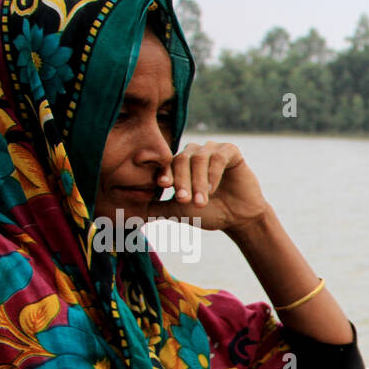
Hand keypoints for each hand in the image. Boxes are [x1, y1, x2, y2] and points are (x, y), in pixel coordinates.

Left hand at [149, 141, 270, 233]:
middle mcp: (194, 153)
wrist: (239, 218)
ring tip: (200, 202)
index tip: (163, 186)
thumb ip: (156, 208)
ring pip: (198, 159)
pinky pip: (218, 157)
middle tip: (184, 200)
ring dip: (199, 182)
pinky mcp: (231, 151)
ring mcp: (212, 150)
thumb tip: (129, 212)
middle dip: (182, 181)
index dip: (165, 173)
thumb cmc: (210, 212)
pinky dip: (213, 174)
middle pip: (181, 159)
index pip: (168, 164)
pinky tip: (213, 190)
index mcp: (180, 163)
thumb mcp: (179, 211)